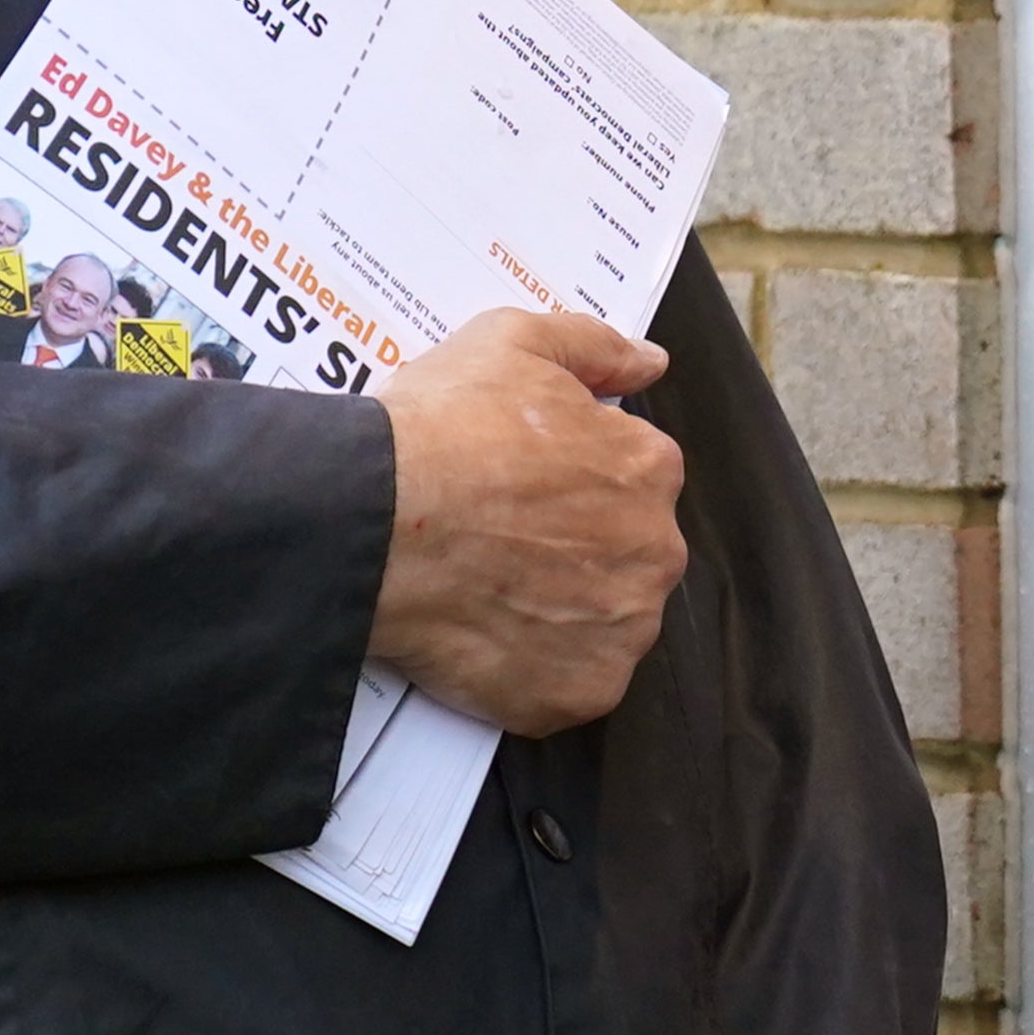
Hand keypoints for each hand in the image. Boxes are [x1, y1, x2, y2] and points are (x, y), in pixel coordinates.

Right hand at [369, 310, 685, 732]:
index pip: (631, 477)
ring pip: (603, 622)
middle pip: (626, 553)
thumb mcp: (513, 341)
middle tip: (499, 541)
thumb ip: (596, 347)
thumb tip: (650, 362)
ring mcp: (622, 629)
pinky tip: (487, 638)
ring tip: (488, 591)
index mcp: (649, 468)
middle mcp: (656, 551)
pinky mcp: (582, 693)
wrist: (377, 522)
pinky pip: (570, 685)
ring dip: (562, 612)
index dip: (570, 478)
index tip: (520, 486)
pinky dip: (536, 671)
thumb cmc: (440, 430)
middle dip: (575, 549)